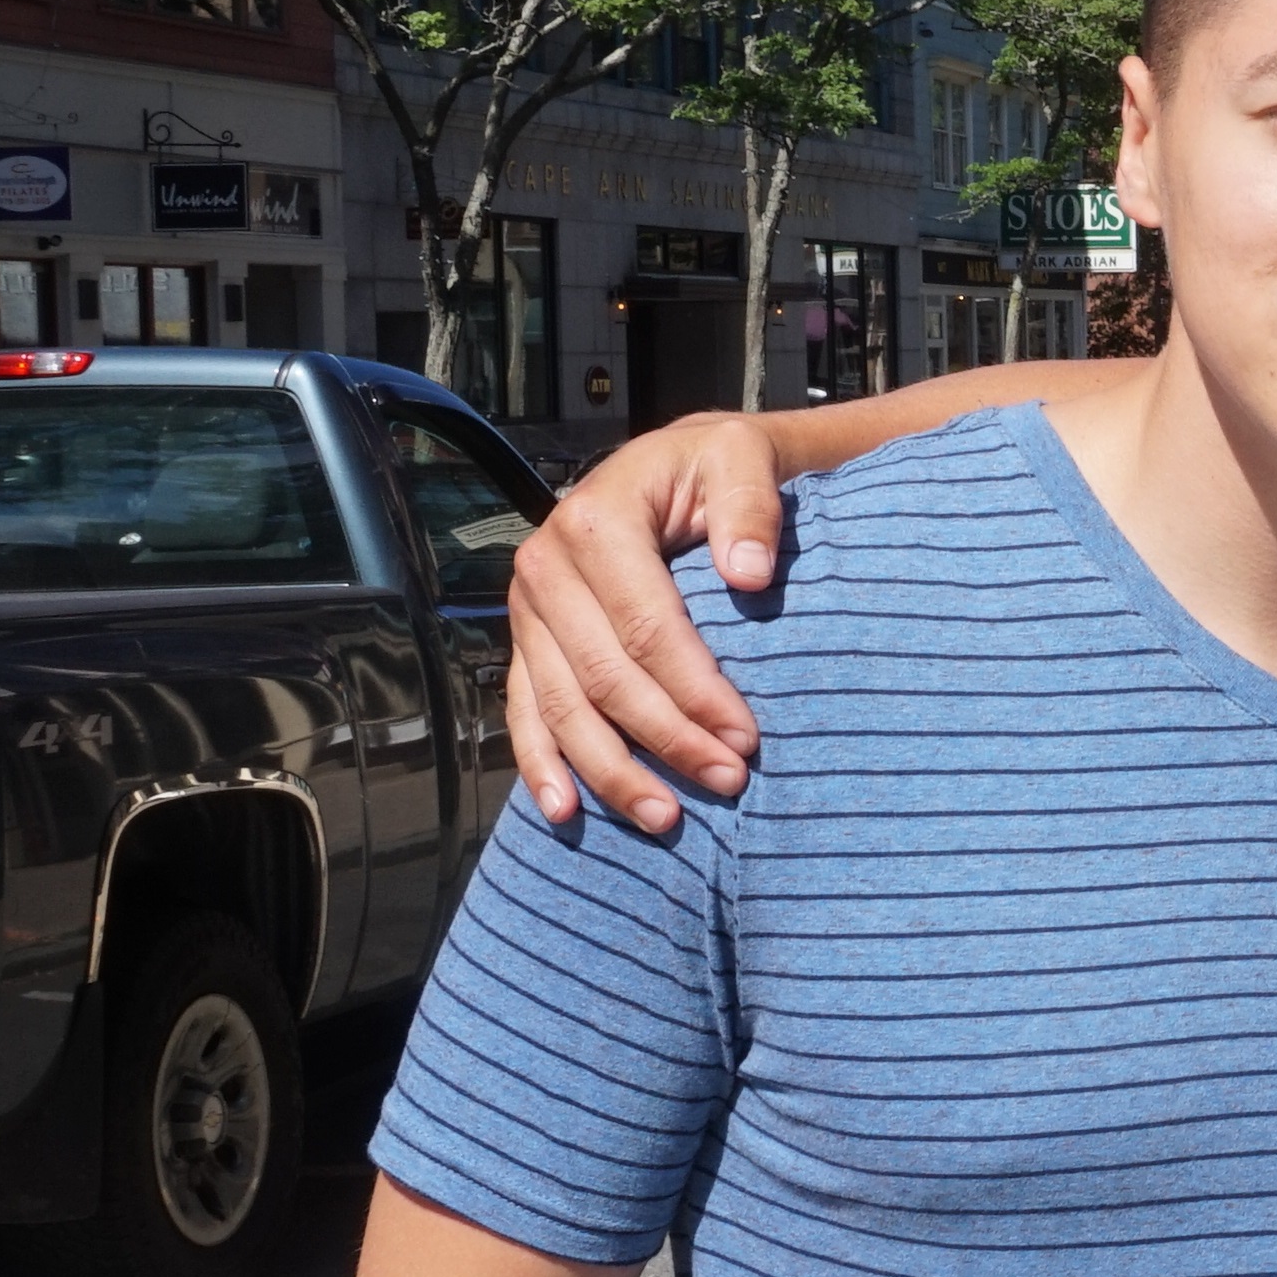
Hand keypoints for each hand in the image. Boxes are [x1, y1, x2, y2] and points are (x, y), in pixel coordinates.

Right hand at [507, 413, 786, 833]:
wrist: (669, 467)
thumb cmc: (712, 467)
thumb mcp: (740, 458)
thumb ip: (749, 507)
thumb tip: (750, 575)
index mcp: (596, 522)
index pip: (647, 626)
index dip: (695, 688)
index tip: (746, 737)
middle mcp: (546, 568)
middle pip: (603, 676)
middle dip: (666, 738)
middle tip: (727, 781)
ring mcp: (529, 611)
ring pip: (562, 706)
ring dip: (610, 770)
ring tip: (664, 818)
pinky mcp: (528, 642)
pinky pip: (526, 710)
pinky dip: (542, 764)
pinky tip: (566, 811)